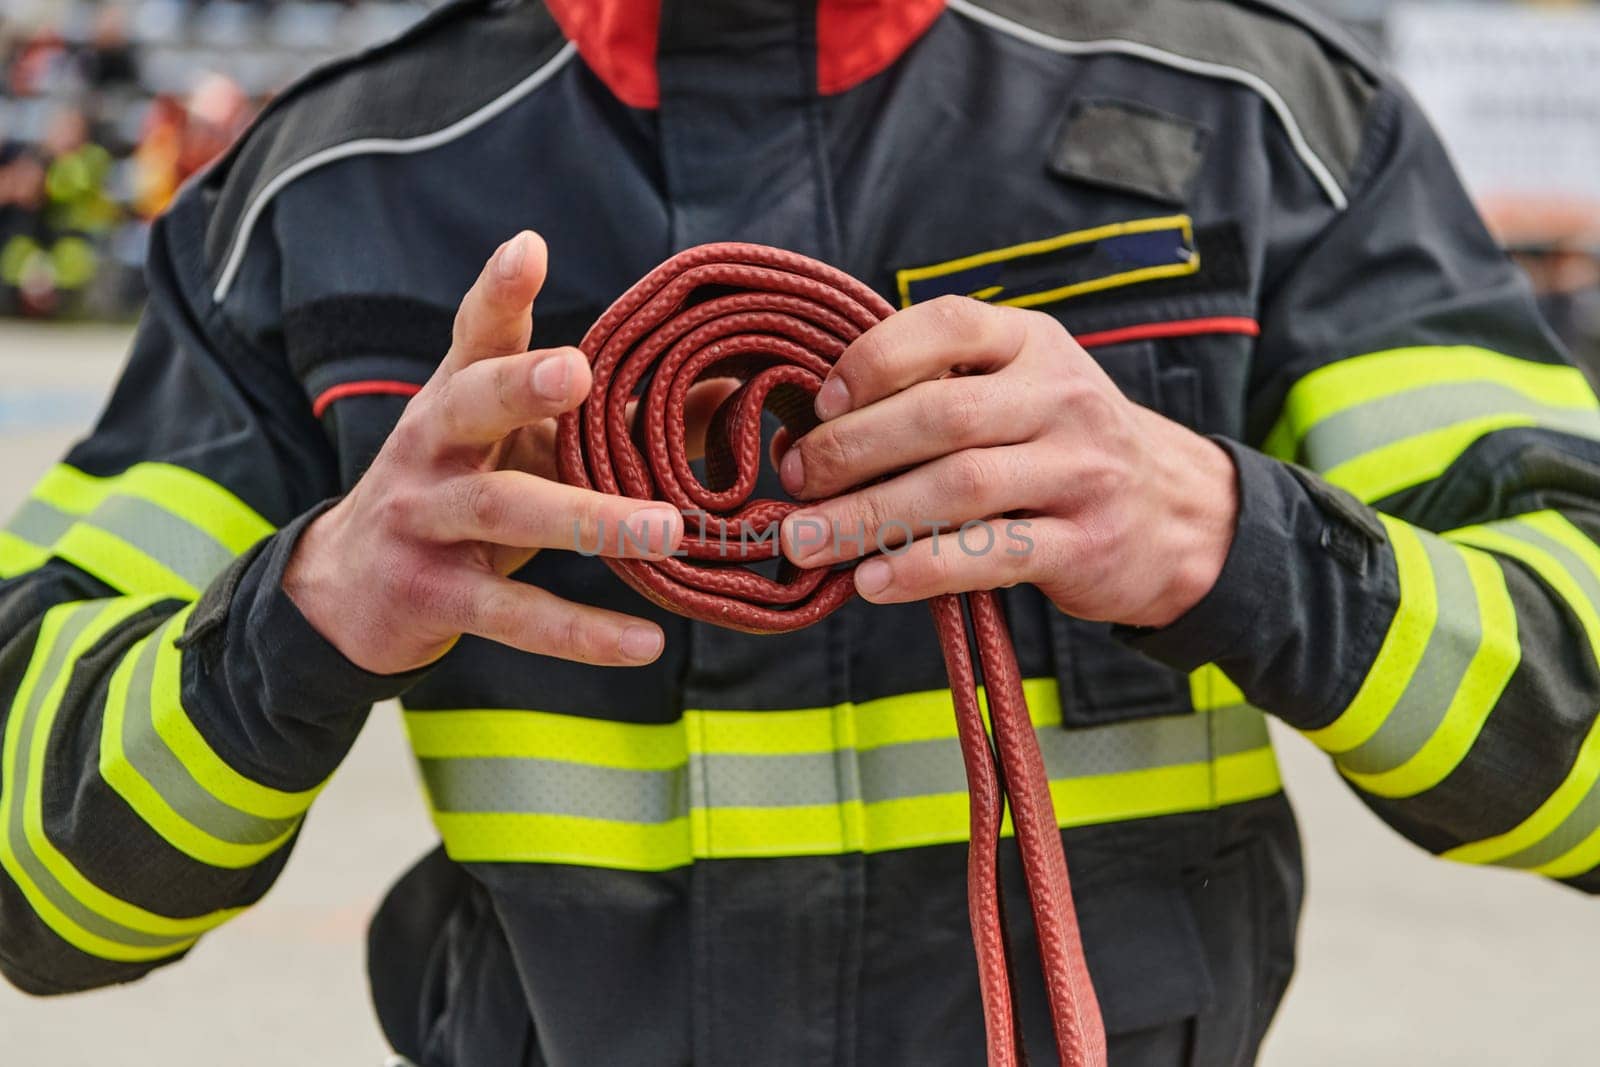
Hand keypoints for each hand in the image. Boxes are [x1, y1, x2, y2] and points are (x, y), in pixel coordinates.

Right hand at [284, 232, 733, 673]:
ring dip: (587, 519)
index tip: (527, 249)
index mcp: (455, 399)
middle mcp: (432, 449)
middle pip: (469, 406)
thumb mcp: (522, 447)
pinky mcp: (433, 597)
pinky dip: (579, 632)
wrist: (348, 591)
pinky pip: (511, 617)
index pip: (475, 336)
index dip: (498, 293)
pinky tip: (646, 644)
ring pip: (503, 512)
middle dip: (520, 386)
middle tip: (580, 371)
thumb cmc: (460, 494)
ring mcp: (425, 522)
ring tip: (667, 530)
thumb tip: (721, 393)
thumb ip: (606, 420)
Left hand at [775, 296, 1237, 627]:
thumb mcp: (1023, 387)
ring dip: (868, 516)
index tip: (819, 404)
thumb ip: (941, 384)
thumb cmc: (1064, 446)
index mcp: (1034, 343)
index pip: (946, 326)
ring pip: (958, 487)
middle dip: (850, 450)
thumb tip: (815, 419)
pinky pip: (991, 554)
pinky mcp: (1085, 544)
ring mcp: (1080, 471)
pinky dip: (922, 568)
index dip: (873, 360)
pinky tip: (872, 580)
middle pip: (941, 415)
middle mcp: (1062, 397)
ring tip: (806, 540)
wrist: (1179, 514)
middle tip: (793, 482)